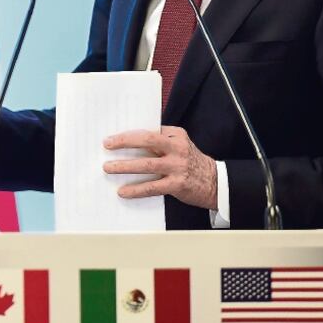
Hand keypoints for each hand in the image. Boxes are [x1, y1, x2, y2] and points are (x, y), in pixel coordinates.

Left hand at [102, 126, 217, 209]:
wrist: (215, 182)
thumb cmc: (190, 162)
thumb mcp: (179, 145)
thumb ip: (159, 142)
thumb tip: (127, 143)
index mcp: (176, 134)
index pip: (148, 130)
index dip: (128, 134)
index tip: (112, 137)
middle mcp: (177, 148)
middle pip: (147, 140)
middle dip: (124, 142)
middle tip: (107, 145)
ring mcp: (178, 166)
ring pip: (147, 164)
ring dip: (125, 166)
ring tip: (108, 167)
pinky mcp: (177, 184)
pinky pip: (152, 187)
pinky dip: (136, 190)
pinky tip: (123, 191)